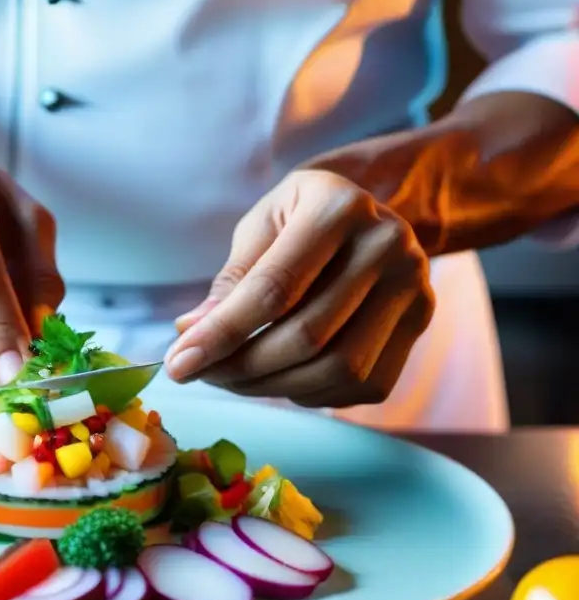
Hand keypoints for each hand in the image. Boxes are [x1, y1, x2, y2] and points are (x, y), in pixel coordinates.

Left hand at [165, 170, 434, 407]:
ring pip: (337, 369)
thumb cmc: (300, 217)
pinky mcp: (421, 324)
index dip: (221, 335)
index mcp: (338, 207)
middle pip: (307, 336)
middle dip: (242, 368)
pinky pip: (362, 385)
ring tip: (234, 378)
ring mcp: (414, 287)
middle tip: (202, 374)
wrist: (370, 210)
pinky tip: (283, 376)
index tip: (177, 365)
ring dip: (274, 387)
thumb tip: (190, 336)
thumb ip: (230, 281)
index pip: (273, 289)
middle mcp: (387, 245)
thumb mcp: (260, 226)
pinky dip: (312, 392)